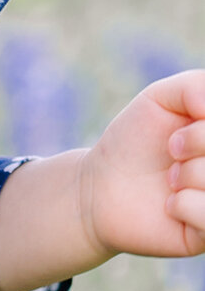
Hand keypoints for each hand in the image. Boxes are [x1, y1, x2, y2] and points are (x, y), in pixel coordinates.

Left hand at [80, 69, 204, 262]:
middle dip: (200, 141)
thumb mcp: (163, 97)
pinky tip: (169, 204)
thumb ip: (196, 86)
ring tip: (169, 178)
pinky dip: (186, 204)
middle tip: (171, 150)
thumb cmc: (133, 141)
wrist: (97, 188)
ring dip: (191, 173)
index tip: (182, 125)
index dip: (204, 128)